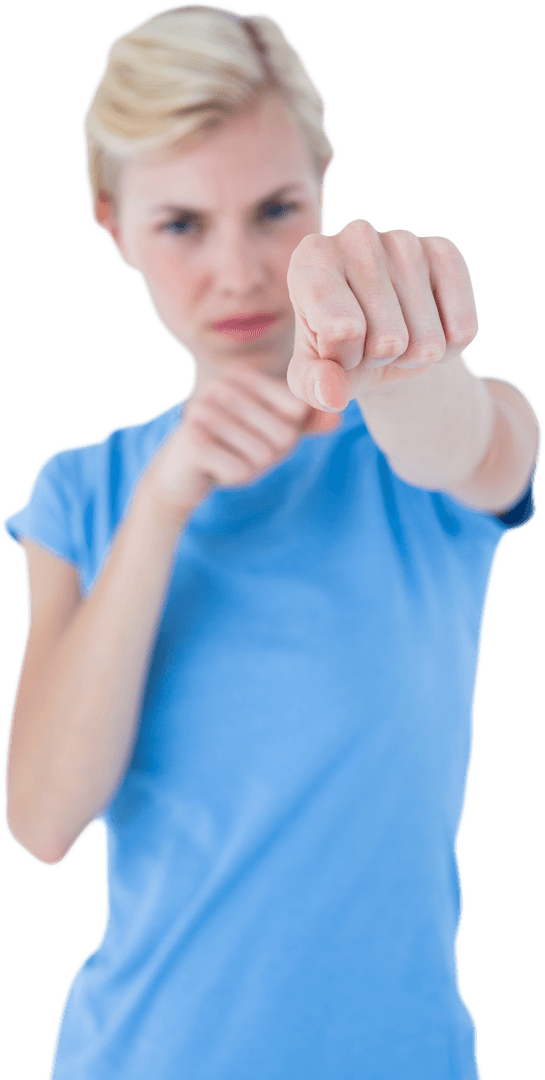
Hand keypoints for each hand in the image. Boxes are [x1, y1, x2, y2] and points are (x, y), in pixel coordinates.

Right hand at [144, 360, 340, 520]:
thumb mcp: (274, 431)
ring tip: (228, 457)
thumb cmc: (235, 445)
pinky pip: (240, 471)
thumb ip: (306, 422)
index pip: (297, 410)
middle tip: (241, 449)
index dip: (287, 433)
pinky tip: (217, 469)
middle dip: (269, 454)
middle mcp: (220, 386)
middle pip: (283, 435)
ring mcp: (202, 411)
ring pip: (262, 455)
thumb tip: (337, 418)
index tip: (260, 432)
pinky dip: (235, 478)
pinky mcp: (192, 442)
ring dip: (251, 467)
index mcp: (243, 374)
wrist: (183, 472)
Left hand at [285, 219, 478, 410]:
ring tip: (397, 332)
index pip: (343, 331)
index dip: (345, 359)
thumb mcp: (312, 376)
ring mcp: (404, 240)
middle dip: (380, 357)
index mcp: (311, 260)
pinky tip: (429, 327)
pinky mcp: (444, 251)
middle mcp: (356, 237)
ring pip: (427, 341)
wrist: (378, 333)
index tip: (338, 346)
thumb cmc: (337, 349)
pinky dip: (449, 348)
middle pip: (388, 340)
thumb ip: (313, 387)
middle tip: (370, 340)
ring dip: (413, 355)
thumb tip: (332, 394)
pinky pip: (463, 329)